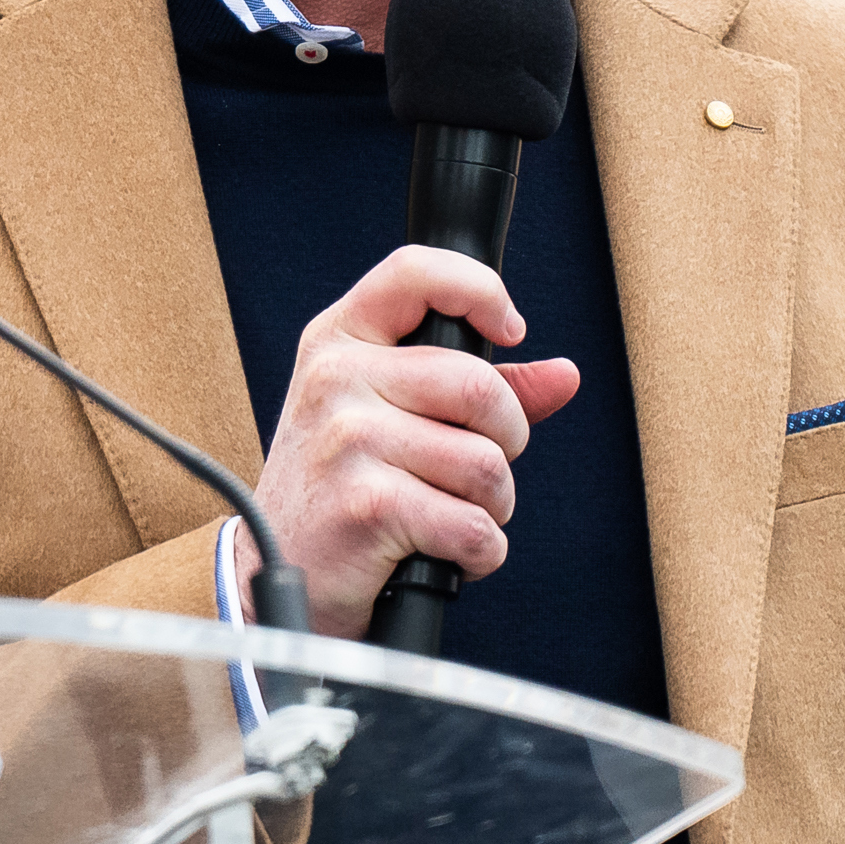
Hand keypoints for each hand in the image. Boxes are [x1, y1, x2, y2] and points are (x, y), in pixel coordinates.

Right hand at [253, 244, 583, 640]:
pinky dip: (480, 552)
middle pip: (478, 386)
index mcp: (340, 341)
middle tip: (478, 469)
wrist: (279, 571)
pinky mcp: (365, 505)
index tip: (510, 330)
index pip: (415, 272)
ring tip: (453, 514)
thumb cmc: (342, 488)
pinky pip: (472, 525)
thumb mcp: (390, 417)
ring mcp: (346, 440)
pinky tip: (447, 553)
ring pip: (485, 463)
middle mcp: (335, 379)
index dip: (480, 290)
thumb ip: (479, 391)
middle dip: (507, 440)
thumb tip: (565, 374)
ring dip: (492, 505)